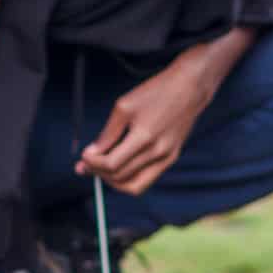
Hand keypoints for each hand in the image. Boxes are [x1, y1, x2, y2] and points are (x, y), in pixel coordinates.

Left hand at [76, 53, 214, 194]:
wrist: (189, 87)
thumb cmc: (156, 92)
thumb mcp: (125, 106)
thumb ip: (108, 133)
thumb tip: (92, 153)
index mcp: (144, 137)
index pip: (111, 164)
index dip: (92, 163)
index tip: (84, 156)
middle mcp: (158, 152)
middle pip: (119, 176)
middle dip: (98, 172)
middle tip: (86, 164)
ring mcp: (167, 158)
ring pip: (133, 186)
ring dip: (112, 181)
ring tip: (101, 170)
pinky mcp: (171, 158)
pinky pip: (146, 180)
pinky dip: (129, 178)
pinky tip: (119, 167)